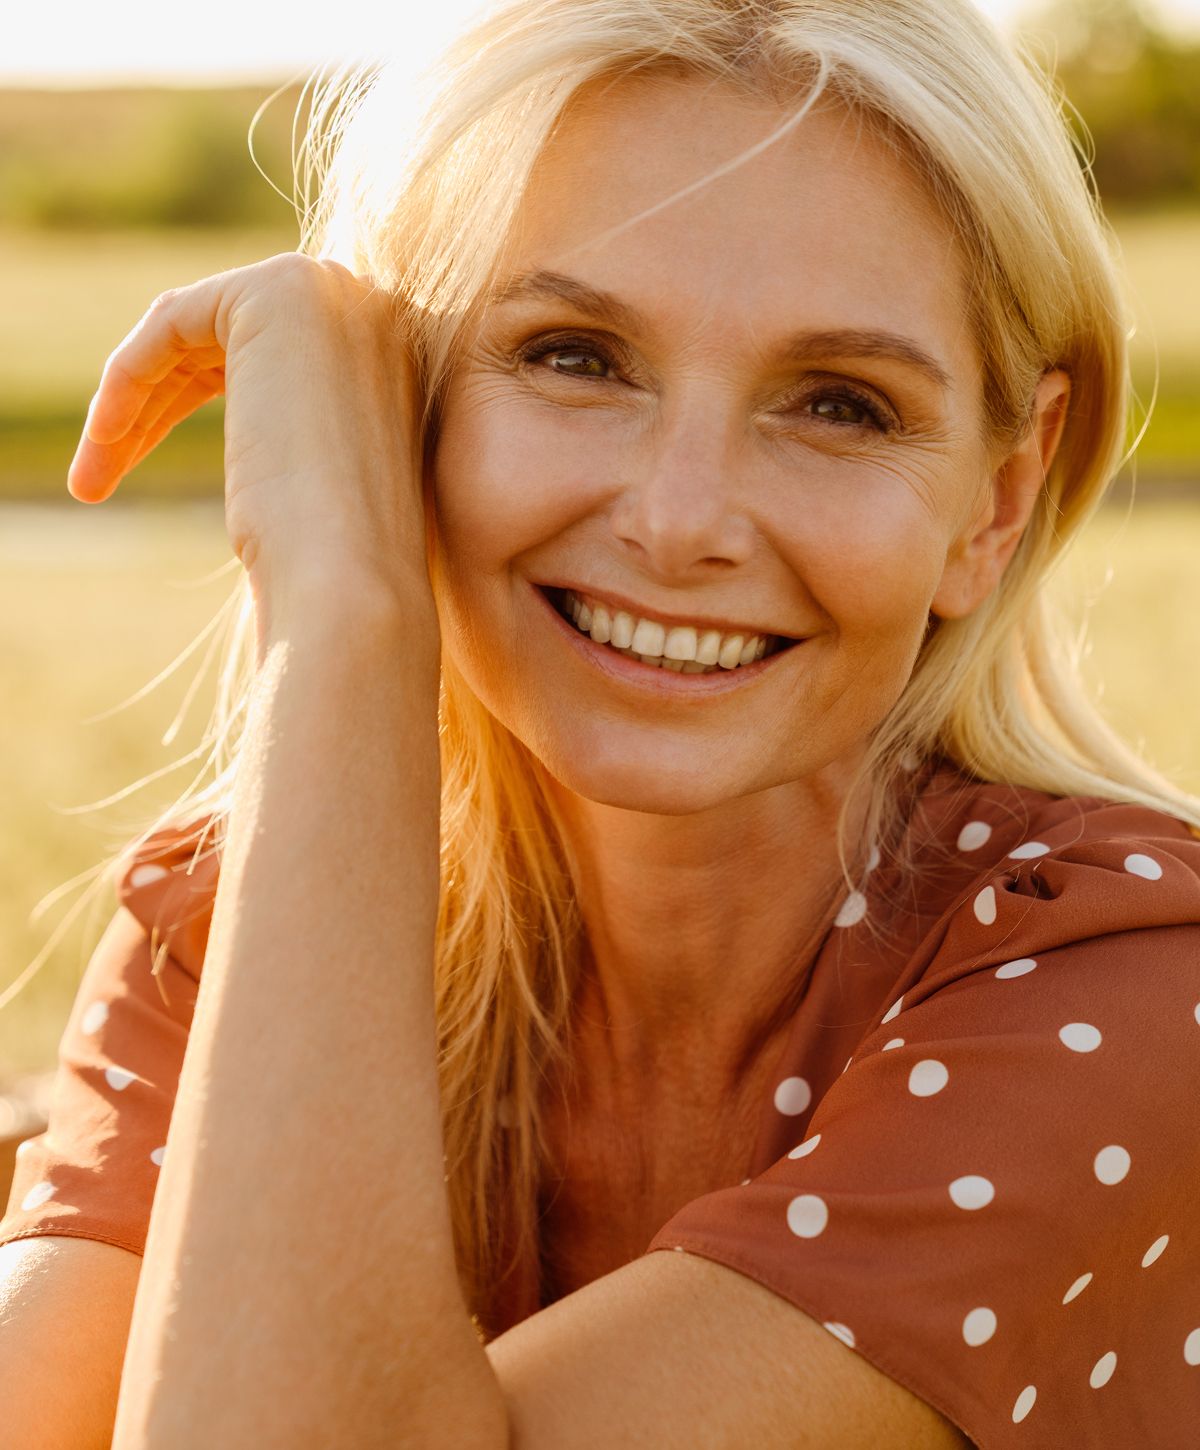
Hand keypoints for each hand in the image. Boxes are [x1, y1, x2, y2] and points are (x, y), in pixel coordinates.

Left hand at [67, 253, 435, 648]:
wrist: (350, 581)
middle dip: (155, 403)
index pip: (268, 356)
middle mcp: (371, 309)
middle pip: (222, 340)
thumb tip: (257, 440)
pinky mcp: (277, 293)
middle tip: (97, 476)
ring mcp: (330, 293)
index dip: (192, 400)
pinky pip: (171, 323)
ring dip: (131, 403)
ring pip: (190, 334)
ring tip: (88, 480)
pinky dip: (127, 379)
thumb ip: (293, 433)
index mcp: (392, 356)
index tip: (140, 458)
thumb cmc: (331, 565)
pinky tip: (105, 440)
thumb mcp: (311, 482)